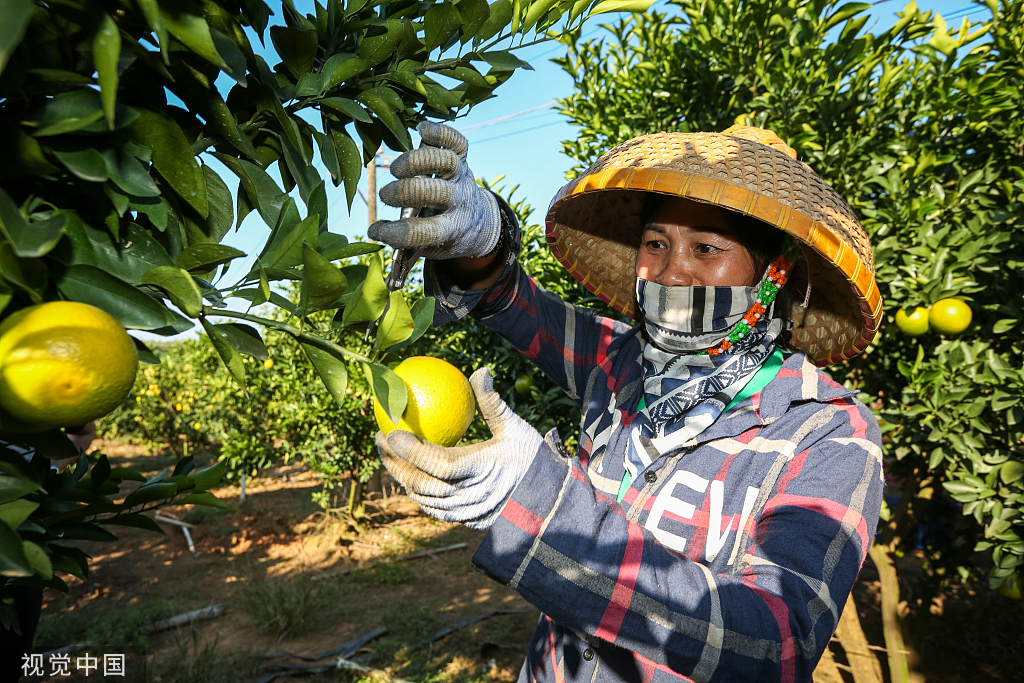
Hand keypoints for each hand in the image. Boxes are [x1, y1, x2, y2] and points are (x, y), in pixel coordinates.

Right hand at [368, 121, 499, 259]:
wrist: (479, 221)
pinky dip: (440, 132)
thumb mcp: (433, 248)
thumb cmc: (447, 237)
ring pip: (447, 162)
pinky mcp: (464, 160)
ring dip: (417, 162)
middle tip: (385, 195)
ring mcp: (463, 178)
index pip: (428, 231)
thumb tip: (375, 232)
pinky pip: (457, 141)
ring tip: (396, 170)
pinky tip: (421, 129)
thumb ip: (409, 242)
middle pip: (438, 192)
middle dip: (406, 192)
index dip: (400, 232)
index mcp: (454, 229)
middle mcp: (461, 201)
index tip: (377, 231)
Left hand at [377, 367, 543, 528]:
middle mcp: (474, 497)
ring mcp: (471, 514)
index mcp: (483, 471)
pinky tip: (414, 478)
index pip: (437, 463)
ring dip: (404, 480)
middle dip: (395, 464)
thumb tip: (480, 370)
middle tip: (382, 440)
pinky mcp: (471, 523)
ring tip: (392, 458)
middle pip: (422, 485)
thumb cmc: (534, 458)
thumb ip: (492, 402)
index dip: (410, 450)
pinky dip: (422, 496)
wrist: (554, 498)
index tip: (389, 431)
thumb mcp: (516, 427)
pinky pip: (438, 511)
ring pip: (426, 501)